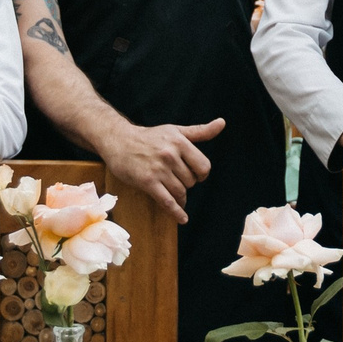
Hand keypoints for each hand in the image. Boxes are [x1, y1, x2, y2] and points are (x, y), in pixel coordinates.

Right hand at [98, 118, 219, 223]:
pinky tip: (182, 218)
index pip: (203, 166)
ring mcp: (158, 169)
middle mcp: (170, 155)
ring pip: (180, 192)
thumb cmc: (150, 137)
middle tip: (176, 179)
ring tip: (172, 192)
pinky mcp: (147, 182)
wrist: (119, 141)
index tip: (195, 175)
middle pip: (191, 181)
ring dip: (180, 196)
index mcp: (180, 142)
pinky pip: (167, 201)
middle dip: (186, 183)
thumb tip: (222, 123)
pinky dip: (176, 212)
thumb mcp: (176, 131)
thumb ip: (200, 131)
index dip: (201, 174)